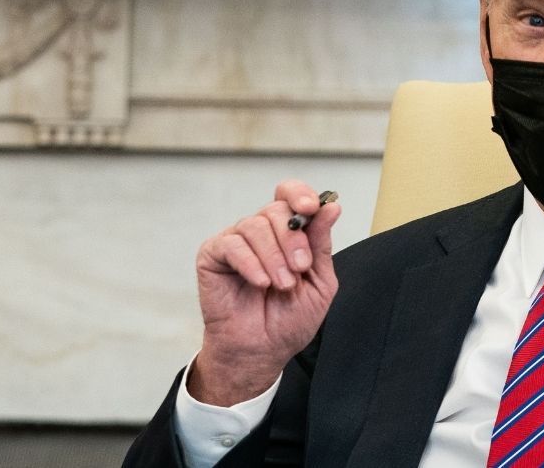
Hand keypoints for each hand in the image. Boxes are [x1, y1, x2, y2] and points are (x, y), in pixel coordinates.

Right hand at [187, 180, 341, 405]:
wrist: (263, 350)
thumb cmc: (289, 319)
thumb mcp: (320, 281)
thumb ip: (322, 244)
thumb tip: (331, 207)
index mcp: (287, 233)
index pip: (290, 195)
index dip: (300, 194)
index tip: (312, 207)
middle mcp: (261, 232)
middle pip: (276, 209)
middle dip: (293, 239)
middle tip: (300, 269)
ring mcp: (236, 242)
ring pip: (255, 225)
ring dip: (274, 257)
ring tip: (282, 285)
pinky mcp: (213, 256)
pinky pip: (232, 245)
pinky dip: (251, 263)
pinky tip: (260, 283)